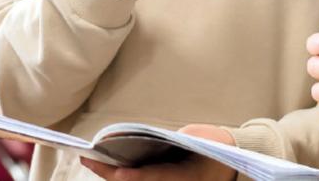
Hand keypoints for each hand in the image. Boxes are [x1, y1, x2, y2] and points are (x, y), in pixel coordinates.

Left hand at [79, 124, 234, 180]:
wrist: (229, 163)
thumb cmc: (214, 148)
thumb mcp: (196, 141)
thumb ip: (169, 143)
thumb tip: (138, 141)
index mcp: (185, 176)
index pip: (155, 178)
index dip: (135, 178)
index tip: (117, 173)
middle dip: (111, 173)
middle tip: (88, 159)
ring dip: (112, 173)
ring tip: (90, 159)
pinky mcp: (164, 178)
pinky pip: (141, 176)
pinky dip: (123, 171)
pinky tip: (107, 162)